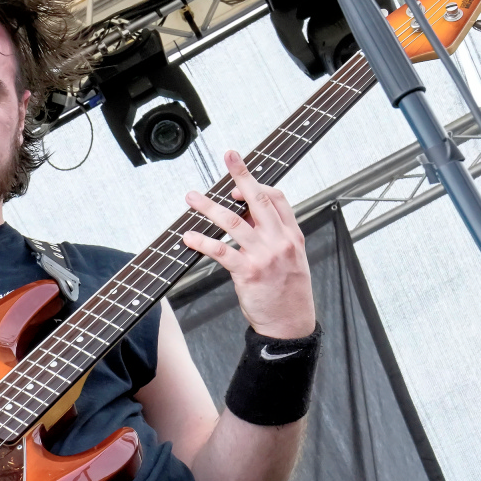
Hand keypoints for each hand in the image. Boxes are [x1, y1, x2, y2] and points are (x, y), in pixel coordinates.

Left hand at [182, 152, 315, 338]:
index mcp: (292, 235)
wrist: (290, 325)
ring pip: (233, 222)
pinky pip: (220, 252)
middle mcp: (279, 241)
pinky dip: (201, 242)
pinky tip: (188, 237)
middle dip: (241, 175)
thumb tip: (245, 216)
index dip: (257, 185)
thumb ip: (272, 235)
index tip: (236, 184)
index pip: (276, 198)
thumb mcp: (290, 259)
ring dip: (209, 207)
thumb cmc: (288, 292)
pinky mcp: (247, 273)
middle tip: (228, 156)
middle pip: (258, 199)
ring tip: (192, 197)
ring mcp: (264, 256)